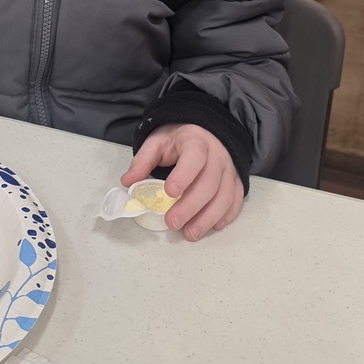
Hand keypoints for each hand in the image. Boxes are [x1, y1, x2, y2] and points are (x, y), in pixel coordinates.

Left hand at [121, 124, 243, 241]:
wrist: (204, 130)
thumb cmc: (178, 138)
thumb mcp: (157, 142)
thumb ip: (142, 161)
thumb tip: (128, 182)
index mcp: (196, 141)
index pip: (194, 157)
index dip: (183, 175)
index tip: (169, 192)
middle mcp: (217, 155)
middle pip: (209, 183)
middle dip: (191, 206)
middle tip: (172, 223)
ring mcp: (229, 169)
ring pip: (224, 196)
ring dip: (208, 218)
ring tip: (190, 234)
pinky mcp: (235, 181)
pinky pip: (234, 200)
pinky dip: (226, 216)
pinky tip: (212, 227)